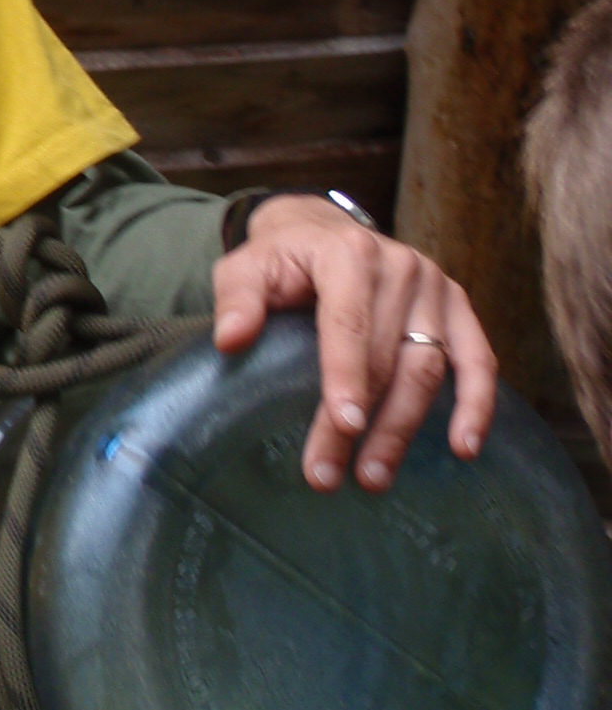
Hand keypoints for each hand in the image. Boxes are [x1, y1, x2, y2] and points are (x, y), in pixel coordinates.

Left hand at [211, 194, 496, 494]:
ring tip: (373, 477)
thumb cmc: (282, 260)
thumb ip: (238, 298)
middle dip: (363, 422)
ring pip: (428, 367)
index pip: (350, 323)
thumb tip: (231, 339)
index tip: (343, 427)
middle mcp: (400, 265)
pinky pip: (478, 360)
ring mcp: (435, 286)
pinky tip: (464, 448)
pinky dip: (477, 405)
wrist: (322, 232)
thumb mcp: (245, 267)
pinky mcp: (457, 307)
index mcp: (348, 252)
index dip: (347, 376)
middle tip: (330, 474)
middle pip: (387, 356)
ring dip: (404, 428)